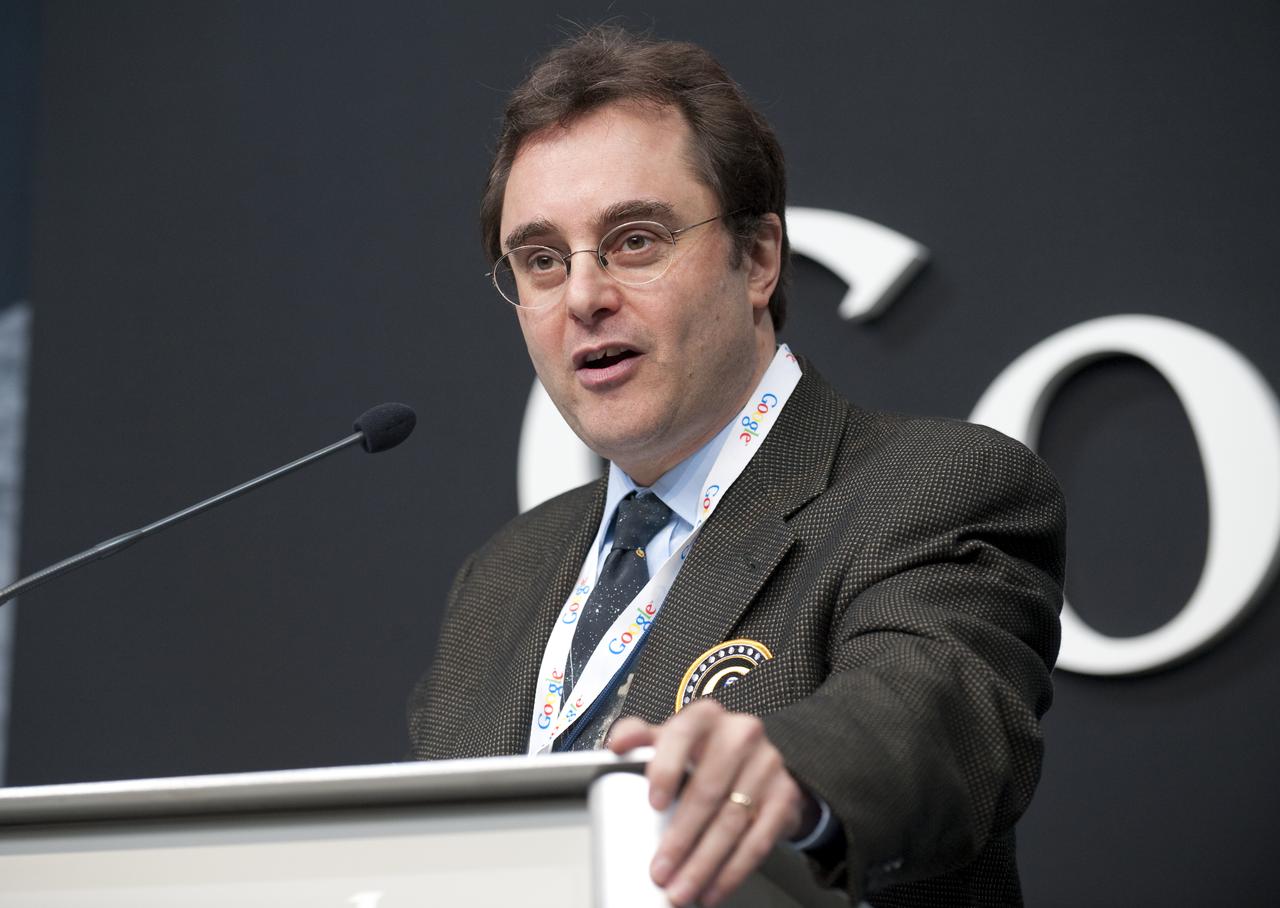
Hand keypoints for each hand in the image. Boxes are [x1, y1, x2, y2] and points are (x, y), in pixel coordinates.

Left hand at [607, 699, 812, 905]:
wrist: (758, 764)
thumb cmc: (703, 753)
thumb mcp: (672, 739)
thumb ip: (641, 738)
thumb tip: (617, 744)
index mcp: (705, 717)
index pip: (682, 736)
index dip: (667, 769)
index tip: (654, 804)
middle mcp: (740, 734)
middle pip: (708, 791)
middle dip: (681, 838)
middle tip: (660, 871)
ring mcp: (767, 765)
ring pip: (731, 821)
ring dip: (704, 864)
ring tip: (681, 890)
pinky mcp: (785, 796)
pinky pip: (758, 840)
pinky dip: (732, 871)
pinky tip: (713, 889)